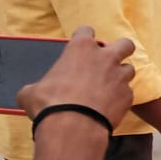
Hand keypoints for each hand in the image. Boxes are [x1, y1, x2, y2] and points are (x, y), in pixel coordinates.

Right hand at [17, 26, 135, 129]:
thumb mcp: (32, 92)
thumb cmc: (50, 105)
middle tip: (111, 59)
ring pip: (129, 69)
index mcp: (81, 49)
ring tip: (108, 87)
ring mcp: (119, 76)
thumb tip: (31, 93)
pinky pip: (127, 93)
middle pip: (125, 44)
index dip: (84, 37)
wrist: (72, 128)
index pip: (86, 31)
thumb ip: (38, 86)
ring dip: (120, 76)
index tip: (81, 45)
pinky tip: (109, 107)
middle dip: (121, 49)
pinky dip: (120, 98)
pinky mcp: (128, 96)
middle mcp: (105, 58)